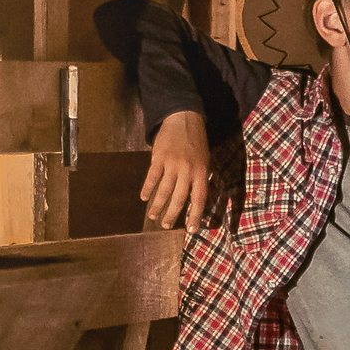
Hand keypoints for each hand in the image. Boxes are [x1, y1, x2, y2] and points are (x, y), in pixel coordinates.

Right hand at [141, 111, 211, 230]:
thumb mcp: (205, 161)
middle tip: (166, 225)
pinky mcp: (159, 157)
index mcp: (201, 172)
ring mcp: (172, 164)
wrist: (184, 119)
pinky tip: (144, 197)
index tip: (191, 231)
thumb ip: (201, 180)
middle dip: (172, 214)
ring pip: (164, 190)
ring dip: (158, 205)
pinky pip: (152, 177)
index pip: (199, 199)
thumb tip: (199, 202)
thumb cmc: (196, 143)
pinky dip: (147, 188)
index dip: (195, 216)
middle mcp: (188, 170)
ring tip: (153, 216)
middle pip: (180, 198)